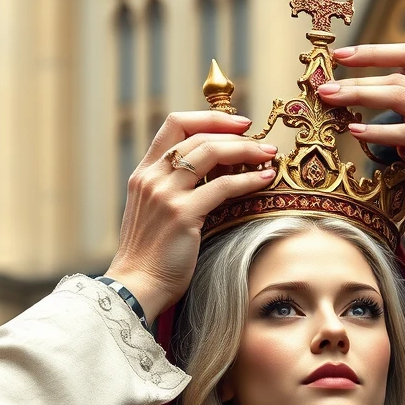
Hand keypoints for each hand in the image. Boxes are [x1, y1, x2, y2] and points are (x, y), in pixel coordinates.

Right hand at [106, 110, 277, 322]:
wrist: (136, 285)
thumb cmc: (150, 257)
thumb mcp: (154, 213)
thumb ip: (173, 191)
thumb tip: (212, 177)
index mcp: (144, 173)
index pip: (175, 125)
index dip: (209, 118)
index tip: (237, 124)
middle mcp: (153, 177)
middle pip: (199, 136)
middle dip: (236, 134)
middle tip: (262, 142)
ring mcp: (166, 194)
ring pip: (212, 153)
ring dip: (246, 150)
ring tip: (269, 155)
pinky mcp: (183, 214)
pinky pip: (223, 186)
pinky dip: (248, 180)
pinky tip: (264, 181)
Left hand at [318, 44, 404, 212]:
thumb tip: (391, 137)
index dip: (374, 51)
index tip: (344, 54)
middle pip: (396, 75)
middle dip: (356, 78)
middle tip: (324, 83)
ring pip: (397, 97)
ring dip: (360, 97)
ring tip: (331, 101)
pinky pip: (404, 133)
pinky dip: (378, 130)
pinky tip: (357, 131)